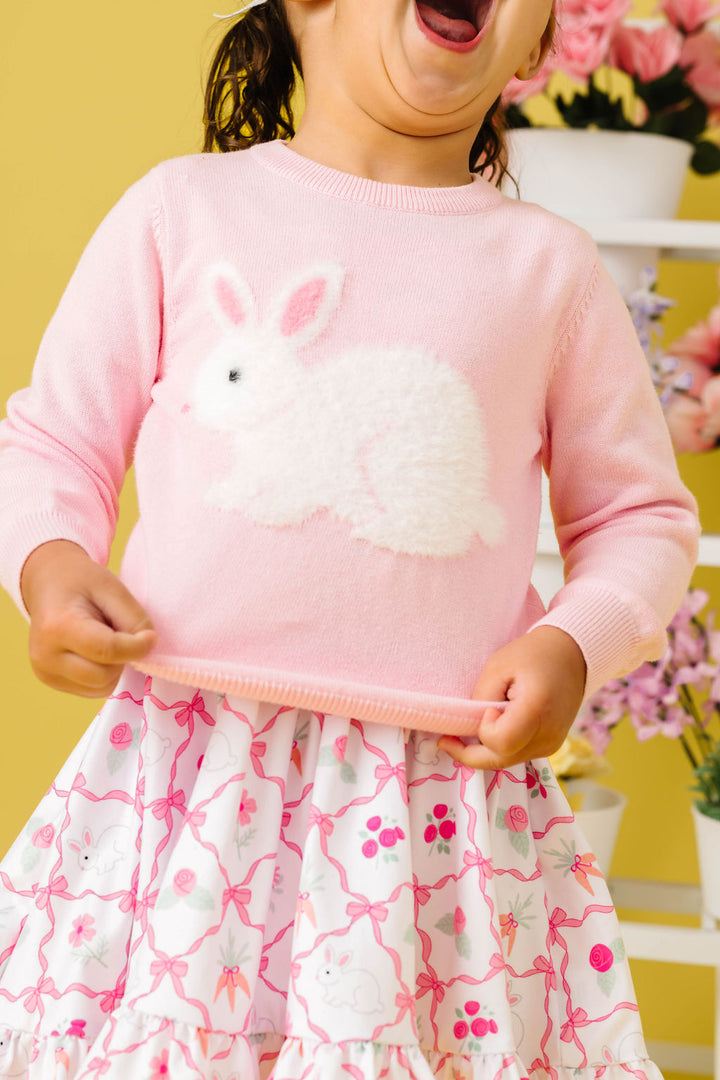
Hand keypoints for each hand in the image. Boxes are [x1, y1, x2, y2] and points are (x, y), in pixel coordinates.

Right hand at [21, 540, 156, 697]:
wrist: (48, 585)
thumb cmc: (81, 582)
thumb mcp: (112, 587)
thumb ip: (133, 618)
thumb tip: (147, 647)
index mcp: (58, 627)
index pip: (107, 650)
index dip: (137, 647)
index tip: (151, 637)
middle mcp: (45, 656)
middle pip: (104, 676)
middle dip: (123, 658)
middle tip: (119, 632)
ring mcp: (45, 672)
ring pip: (101, 687)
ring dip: (115, 667)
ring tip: (104, 638)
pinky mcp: (50, 681)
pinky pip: (92, 690)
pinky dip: (104, 674)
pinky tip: (95, 651)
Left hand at [437, 626, 586, 770]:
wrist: (571, 654)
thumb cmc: (532, 655)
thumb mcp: (498, 667)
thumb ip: (481, 698)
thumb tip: (469, 726)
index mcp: (537, 710)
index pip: (501, 742)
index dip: (484, 731)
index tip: (485, 709)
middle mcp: (548, 734)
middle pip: (501, 761)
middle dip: (469, 754)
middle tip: (447, 740)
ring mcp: (552, 744)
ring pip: (507, 761)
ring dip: (484, 751)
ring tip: (472, 727)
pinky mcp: (551, 746)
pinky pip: (518, 755)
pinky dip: (500, 748)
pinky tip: (491, 730)